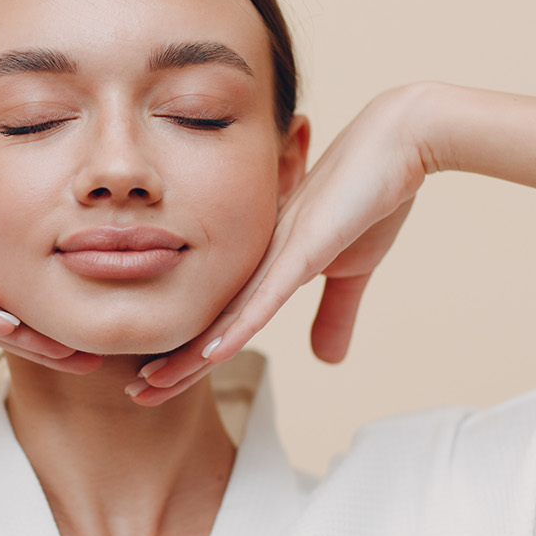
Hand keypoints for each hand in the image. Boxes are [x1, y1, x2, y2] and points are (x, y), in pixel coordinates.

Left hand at [128, 87, 427, 404]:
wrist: (400, 142)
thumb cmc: (371, 197)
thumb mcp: (353, 271)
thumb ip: (334, 314)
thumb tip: (325, 360)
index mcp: (266, 264)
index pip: (222, 319)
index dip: (191, 354)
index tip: (158, 383)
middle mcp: (259, 258)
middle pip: (209, 321)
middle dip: (173, 361)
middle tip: (135, 393)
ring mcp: (277, 252)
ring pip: (226, 315)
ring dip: (190, 354)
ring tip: (152, 384)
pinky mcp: (304, 248)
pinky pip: (266, 296)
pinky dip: (238, 328)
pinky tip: (210, 354)